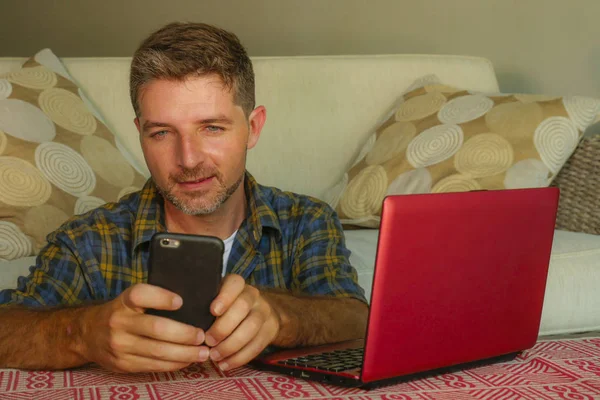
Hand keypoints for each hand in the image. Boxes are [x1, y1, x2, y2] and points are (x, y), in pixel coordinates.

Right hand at [80, 283, 208, 372]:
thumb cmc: (121, 312)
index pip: (141, 295)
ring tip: (203, 352)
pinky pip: (153, 366)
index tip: (181, 301)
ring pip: (158, 351)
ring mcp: (120, 345)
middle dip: (184, 334)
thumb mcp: (130, 299)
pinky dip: (174, 364)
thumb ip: (153, 298)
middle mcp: (119, 322)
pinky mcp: (123, 364)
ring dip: (185, 353)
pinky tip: (188, 360)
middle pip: (156, 328)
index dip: (161, 297)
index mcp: (124, 301)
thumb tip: (193, 301)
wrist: (87, 334)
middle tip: (202, 335)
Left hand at [204, 275, 279, 370]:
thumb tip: (182, 322)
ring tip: (214, 356)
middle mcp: (253, 295)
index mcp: (237, 284)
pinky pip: (257, 345)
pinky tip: (225, 364)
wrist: (258, 312)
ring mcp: (264, 312)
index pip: (235, 283)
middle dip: (224, 327)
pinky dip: (239, 358)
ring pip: (251, 327)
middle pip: (242, 307)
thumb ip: (203, 305)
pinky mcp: (270, 329)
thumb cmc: (226, 307)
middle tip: (208, 341)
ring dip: (231, 345)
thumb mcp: (216, 299)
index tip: (213, 311)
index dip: (225, 297)